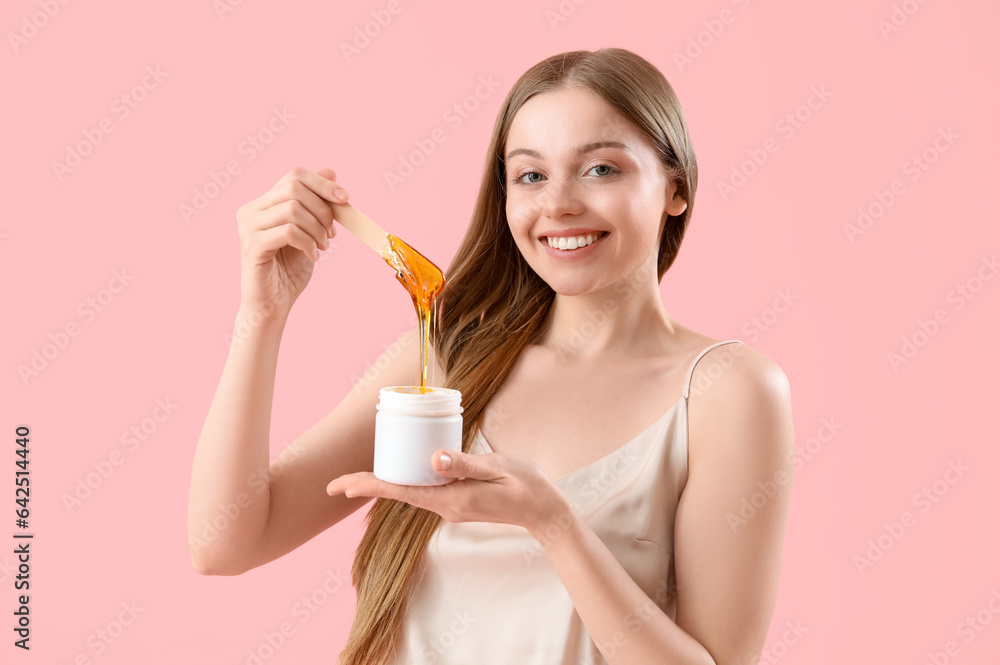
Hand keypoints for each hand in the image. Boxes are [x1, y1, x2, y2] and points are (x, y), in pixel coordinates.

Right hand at [236, 166, 348, 314]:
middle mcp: (250, 210)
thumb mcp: (310, 232)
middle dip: (323, 209)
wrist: (273, 304)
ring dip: (317, 228)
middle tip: (331, 234)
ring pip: (293, 209)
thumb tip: (331, 171)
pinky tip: (313, 256)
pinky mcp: (252, 246)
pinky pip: (289, 232)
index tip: (345, 199)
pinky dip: (308, 242)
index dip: (323, 183)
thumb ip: (316, 204)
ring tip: (322, 246)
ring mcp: (248, 227)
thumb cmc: (289, 269)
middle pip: (294, 188)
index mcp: (263, 203)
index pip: (294, 175)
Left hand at [326, 449, 570, 535]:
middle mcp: (446, 507)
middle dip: (368, 487)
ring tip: (356, 478)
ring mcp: (451, 507)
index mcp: (452, 499)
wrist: (546, 512)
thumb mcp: (498, 467)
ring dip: (384, 485)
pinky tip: (399, 470)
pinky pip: (424, 491)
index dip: (370, 486)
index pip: (401, 492)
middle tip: (334, 483)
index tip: (341, 486)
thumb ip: (465, 463)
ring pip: (409, 493)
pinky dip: (406, 482)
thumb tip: (433, 458)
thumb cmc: (526, 485)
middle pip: (398, 494)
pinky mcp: (457, 502)